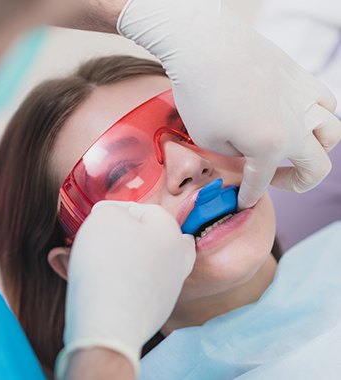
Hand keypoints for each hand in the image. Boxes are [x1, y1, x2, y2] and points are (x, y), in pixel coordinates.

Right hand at [56, 201, 194, 377]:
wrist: (108, 324)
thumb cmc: (108, 264)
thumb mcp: (104, 218)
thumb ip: (111, 209)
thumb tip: (111, 216)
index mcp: (171, 233)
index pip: (145, 210)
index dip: (117, 209)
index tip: (96, 217)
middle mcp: (177, 260)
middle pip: (155, 237)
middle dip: (131, 233)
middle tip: (109, 235)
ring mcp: (170, 288)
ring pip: (150, 262)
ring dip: (129, 256)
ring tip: (104, 257)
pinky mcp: (156, 310)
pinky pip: (141, 286)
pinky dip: (127, 279)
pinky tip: (109, 281)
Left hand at [118, 0, 340, 208]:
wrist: (204, 45)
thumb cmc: (200, 93)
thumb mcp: (208, 139)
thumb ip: (235, 154)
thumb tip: (248, 151)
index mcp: (270, 146)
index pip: (262, 181)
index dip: (250, 196)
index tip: (242, 203)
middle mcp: (296, 125)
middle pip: (317, 167)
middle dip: (297, 183)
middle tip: (276, 181)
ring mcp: (303, 98)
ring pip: (332, 133)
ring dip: (317, 150)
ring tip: (294, 150)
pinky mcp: (301, 76)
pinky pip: (326, 103)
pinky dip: (319, 118)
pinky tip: (301, 118)